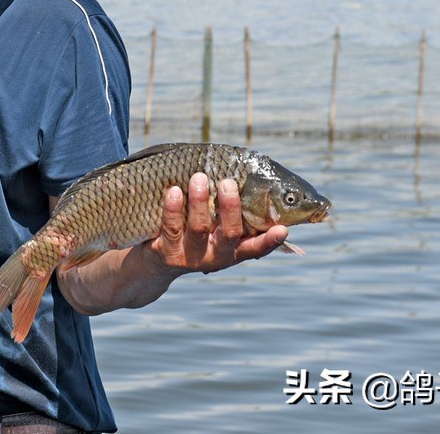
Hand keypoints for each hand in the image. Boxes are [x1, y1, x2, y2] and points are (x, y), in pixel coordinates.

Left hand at [150, 173, 287, 274]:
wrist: (157, 262)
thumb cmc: (192, 234)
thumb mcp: (213, 229)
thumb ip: (229, 214)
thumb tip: (245, 179)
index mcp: (231, 251)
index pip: (255, 248)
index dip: (269, 241)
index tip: (283, 229)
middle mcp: (214, 256)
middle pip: (229, 234)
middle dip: (230, 208)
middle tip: (228, 183)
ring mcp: (190, 256)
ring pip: (198, 228)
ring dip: (200, 201)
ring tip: (199, 177)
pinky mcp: (166, 252)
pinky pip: (171, 227)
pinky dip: (173, 207)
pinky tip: (175, 190)